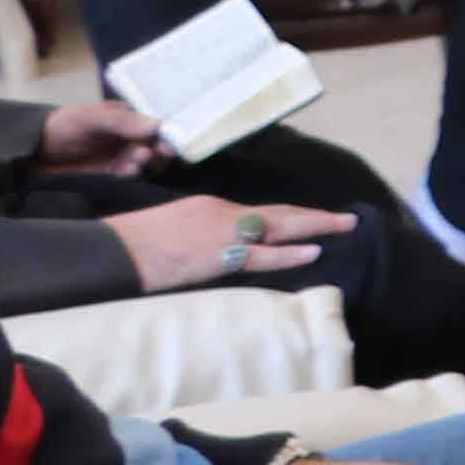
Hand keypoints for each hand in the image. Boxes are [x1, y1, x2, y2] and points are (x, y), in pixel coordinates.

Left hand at [36, 98, 167, 179]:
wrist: (34, 155)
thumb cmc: (61, 128)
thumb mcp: (87, 118)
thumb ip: (119, 121)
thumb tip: (156, 125)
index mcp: (126, 117)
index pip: (154, 121)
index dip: (166, 128)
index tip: (171, 136)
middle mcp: (128, 136)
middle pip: (155, 142)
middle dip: (159, 147)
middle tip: (157, 150)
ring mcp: (121, 155)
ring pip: (146, 159)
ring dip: (146, 160)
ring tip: (138, 158)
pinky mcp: (113, 174)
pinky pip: (131, 175)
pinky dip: (133, 174)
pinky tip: (129, 171)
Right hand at [109, 197, 352, 292]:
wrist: (116, 250)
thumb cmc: (138, 241)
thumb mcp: (178, 226)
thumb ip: (206, 230)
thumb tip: (228, 244)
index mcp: (214, 207)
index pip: (262, 211)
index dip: (293, 214)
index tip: (316, 217)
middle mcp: (225, 214)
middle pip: (280, 213)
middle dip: (316, 216)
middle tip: (348, 219)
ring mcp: (224, 234)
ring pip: (280, 228)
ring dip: (315, 227)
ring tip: (344, 228)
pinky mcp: (218, 257)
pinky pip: (262, 256)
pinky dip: (289, 253)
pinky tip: (313, 251)